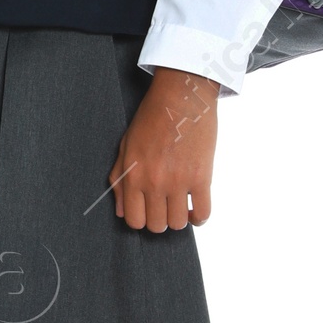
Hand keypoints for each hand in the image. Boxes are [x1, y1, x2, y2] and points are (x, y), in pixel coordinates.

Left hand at [109, 68, 218, 231]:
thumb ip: (119, 179)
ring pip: (179, 223)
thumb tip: (120, 211)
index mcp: (133, 175)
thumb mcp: (126, 145)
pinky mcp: (202, 177)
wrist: (181, 96)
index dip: (140, 220)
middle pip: (156, 225)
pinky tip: (196, 209)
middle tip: (164, 208)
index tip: (147, 211)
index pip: (133, 220)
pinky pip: (203, 212)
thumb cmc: (151, 118)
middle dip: (159, 220)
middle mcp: (154, 182)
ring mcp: (179, 181)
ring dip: (180, 219)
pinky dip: (200, 217)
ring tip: (180, 206)